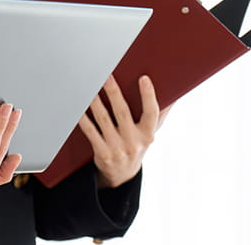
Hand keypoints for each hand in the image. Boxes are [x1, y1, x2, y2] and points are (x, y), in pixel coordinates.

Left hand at [77, 74, 166, 188]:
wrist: (123, 175)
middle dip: (113, 92)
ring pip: (103, 119)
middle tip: (106, 75)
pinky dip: (83, 118)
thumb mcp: (150, 133)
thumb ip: (159, 114)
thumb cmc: (137, 145)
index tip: (144, 79)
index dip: (148, 96)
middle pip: (122, 112)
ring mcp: (117, 148)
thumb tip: (172, 94)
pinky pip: (90, 132)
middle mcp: (133, 142)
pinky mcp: (102, 153)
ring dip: (95, 101)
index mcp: (148, 134)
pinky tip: (78, 107)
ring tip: (89, 86)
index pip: (151, 113)